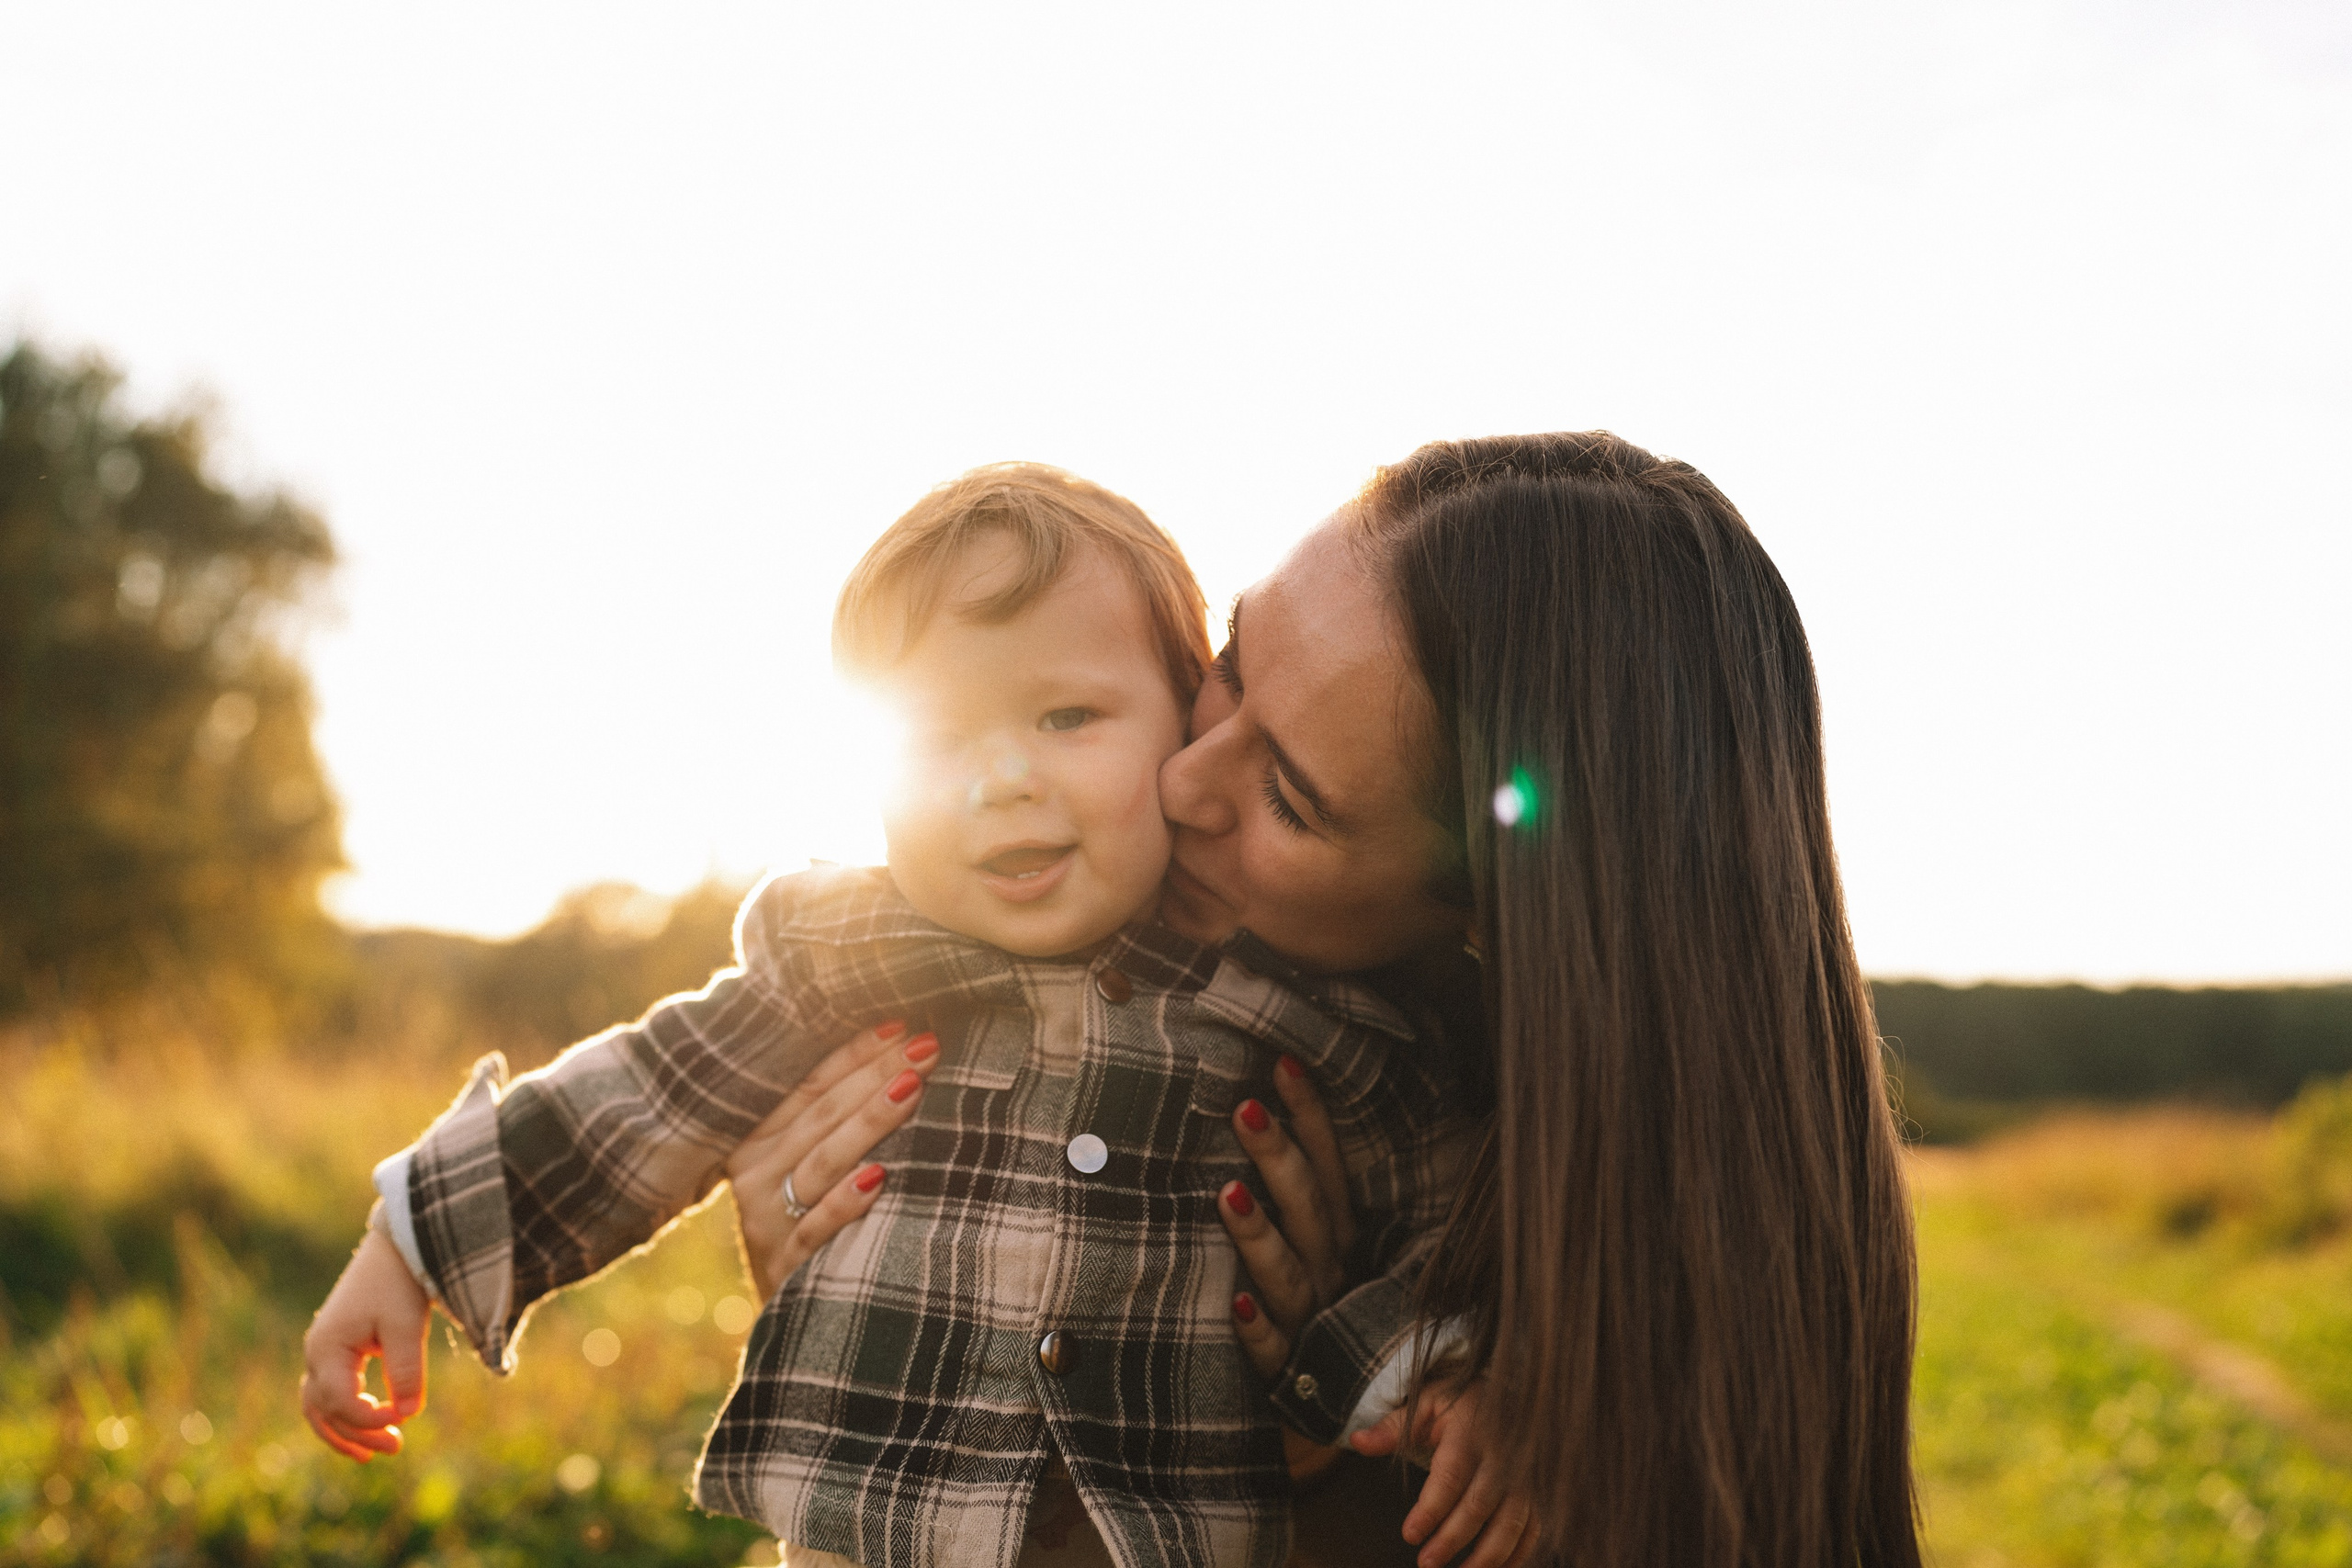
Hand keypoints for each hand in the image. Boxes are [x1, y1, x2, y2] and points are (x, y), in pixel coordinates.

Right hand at [300, 1226, 429, 1461]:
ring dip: (345, 1431)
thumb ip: (406, 1370)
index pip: (340, 1402)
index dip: (369, 1419)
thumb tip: (409, 1413)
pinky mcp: (337, 1347)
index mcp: (327, 1348)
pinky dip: (345, 1412)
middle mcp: (317, 1352)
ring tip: (376, 1452)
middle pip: (324, 1411)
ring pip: (320, 1406)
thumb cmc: (400, 1283)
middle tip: (395, 1448)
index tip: (404, 1418)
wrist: (396, 1247)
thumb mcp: (406, 1326)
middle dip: (357, 1434)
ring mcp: (323, 1350)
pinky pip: (330, 1391)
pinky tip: (372, 1421)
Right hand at [727, 1021, 940, 1302]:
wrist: (794, 1320)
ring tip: (912, 1088)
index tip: (903, 1025)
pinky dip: (845, 1203)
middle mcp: (752, 1174)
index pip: (811, 1085)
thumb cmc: (819, 1223)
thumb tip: (903, 1046)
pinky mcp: (781, 1267)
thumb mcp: (817, 1166)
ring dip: (869, 1123)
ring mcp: (763, 1221)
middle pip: (822, 1115)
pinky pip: (814, 1229)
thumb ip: (840, 1117)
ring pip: (820, 1162)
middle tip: (927, 1047)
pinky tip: (880, 1178)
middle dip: (877, 1075)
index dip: (856, 1053)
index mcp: (758, 1139)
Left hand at [1218, 1054, 1356, 1377]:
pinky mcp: (1287, 1370)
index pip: (1330, 1165)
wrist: (1343, 1405)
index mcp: (1340, 1234)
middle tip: (1245, 1108)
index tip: (1282, 1062)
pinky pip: (1272, 1350)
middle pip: (1309, 1207)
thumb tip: (1260, 1108)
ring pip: (1288, 1272)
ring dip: (1259, 1235)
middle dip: (1280, 1156)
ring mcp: (1311, 1318)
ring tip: (1226, 1193)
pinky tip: (1234, 1304)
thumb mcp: (1320, 1243)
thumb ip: (1304, 1189)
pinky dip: (1256, 1329)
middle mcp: (1332, 1269)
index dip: (1311, 1115)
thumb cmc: (1318, 1303)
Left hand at [1351, 1378, 1539, 1567]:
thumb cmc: (1457, 1401)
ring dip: (1488, 1557)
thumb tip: (1356, 1442)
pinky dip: (1517, 1554)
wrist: (1505, 1393)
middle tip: (1426, 1563)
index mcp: (1470, 1430)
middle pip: (1479, 1505)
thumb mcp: (1423, 1403)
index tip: (1410, 1535)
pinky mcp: (1538, 1490)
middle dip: (1453, 1539)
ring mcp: (1525, 1473)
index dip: (1431, 1509)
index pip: (1450, 1475)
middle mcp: (1503, 1453)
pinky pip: (1533, 1528)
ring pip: (1512, 1522)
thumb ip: (1392, 1427)